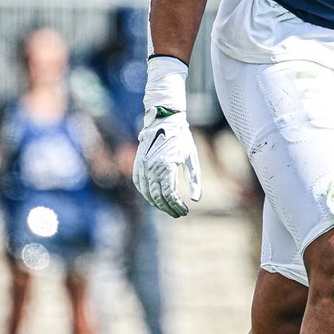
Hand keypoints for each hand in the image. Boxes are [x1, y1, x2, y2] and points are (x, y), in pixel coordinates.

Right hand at [132, 57, 201, 216]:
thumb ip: (194, 178)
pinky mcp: (137, 164)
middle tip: (178, 213)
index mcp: (166, 165)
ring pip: (147, 192)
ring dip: (157, 203)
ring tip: (168, 208)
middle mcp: (151, 167)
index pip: (170, 194)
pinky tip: (153, 199)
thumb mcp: (191, 157)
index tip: (185, 210)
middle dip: (168, 207)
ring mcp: (142, 165)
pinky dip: (146, 194)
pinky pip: (139, 184)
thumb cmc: (181, 138)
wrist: (164, 120)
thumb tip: (195, 199)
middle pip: (158, 196)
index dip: (177, 205)